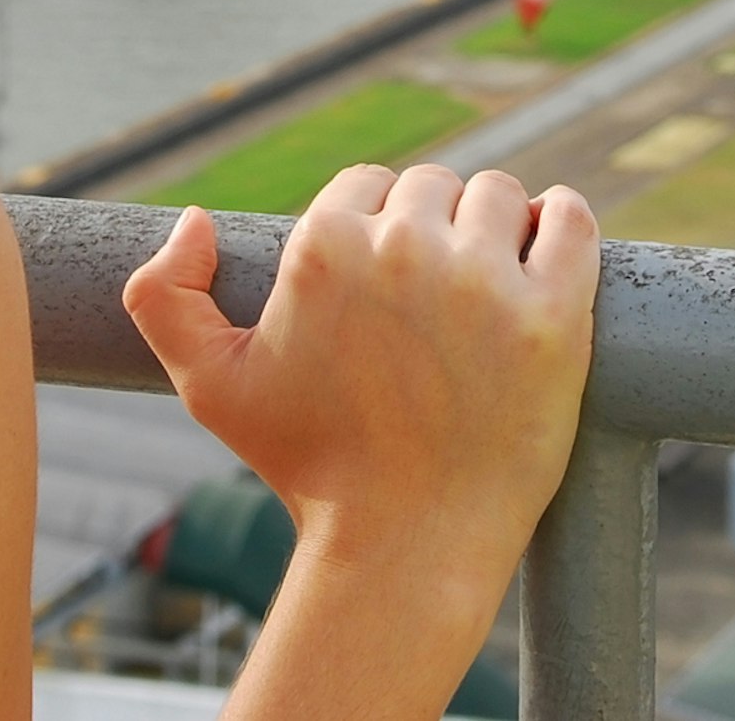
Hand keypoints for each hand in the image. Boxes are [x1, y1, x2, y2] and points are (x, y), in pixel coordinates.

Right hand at [125, 165, 597, 614]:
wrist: (405, 547)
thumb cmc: (310, 469)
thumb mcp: (209, 387)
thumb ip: (163, 296)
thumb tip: (193, 217)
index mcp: (324, 248)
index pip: (365, 186)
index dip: (374, 232)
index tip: (385, 288)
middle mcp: (402, 248)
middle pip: (432, 186)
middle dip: (432, 230)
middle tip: (434, 305)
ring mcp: (483, 280)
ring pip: (499, 197)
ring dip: (496, 228)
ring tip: (487, 292)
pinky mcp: (554, 313)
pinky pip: (571, 220)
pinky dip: (563, 221)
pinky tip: (549, 247)